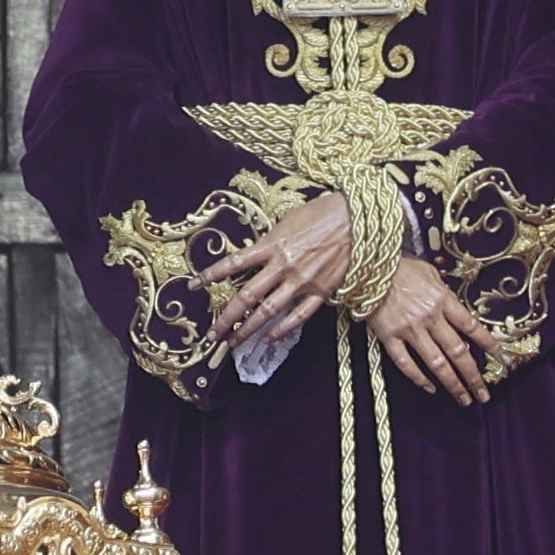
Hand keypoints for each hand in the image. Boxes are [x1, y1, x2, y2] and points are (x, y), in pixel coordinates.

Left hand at [196, 190, 357, 352]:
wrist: (360, 218)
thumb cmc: (324, 212)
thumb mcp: (288, 220)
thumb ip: (271, 240)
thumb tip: (255, 253)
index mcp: (272, 245)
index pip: (233, 263)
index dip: (210, 275)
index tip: (194, 285)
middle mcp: (283, 266)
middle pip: (246, 297)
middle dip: (226, 318)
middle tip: (211, 334)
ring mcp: (302, 281)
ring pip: (268, 312)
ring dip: (248, 329)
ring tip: (233, 342)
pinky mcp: (322, 291)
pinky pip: (299, 316)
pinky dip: (282, 330)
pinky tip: (269, 338)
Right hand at [365, 256, 498, 403]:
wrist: (366, 268)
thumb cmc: (398, 267)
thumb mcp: (429, 272)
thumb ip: (443, 290)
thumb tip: (454, 304)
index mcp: (443, 300)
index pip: (472, 327)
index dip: (490, 346)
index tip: (503, 361)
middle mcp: (430, 318)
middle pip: (458, 352)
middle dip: (474, 376)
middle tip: (483, 394)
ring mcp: (409, 329)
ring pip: (436, 363)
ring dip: (452, 384)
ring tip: (463, 398)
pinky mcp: (389, 337)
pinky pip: (405, 363)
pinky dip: (418, 378)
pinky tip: (430, 388)